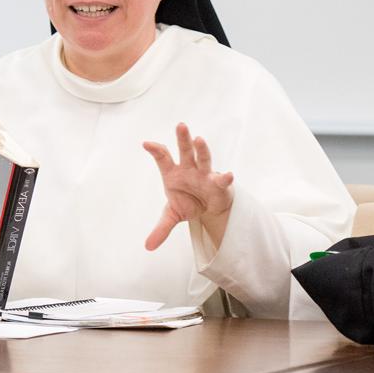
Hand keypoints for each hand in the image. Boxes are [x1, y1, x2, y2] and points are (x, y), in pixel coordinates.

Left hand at [144, 123, 233, 250]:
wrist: (208, 208)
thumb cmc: (188, 203)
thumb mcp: (172, 215)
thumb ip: (161, 228)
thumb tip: (147, 247)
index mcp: (173, 173)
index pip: (163, 158)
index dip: (156, 150)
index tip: (146, 144)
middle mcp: (189, 169)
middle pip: (185, 151)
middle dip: (183, 139)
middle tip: (180, 125)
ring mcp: (204, 174)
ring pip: (203, 158)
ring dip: (201, 149)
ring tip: (199, 139)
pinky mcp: (218, 183)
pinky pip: (221, 179)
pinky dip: (224, 177)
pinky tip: (227, 175)